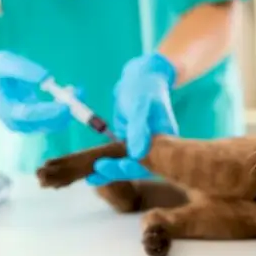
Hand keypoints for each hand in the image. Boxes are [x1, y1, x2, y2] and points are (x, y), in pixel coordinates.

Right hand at [0, 45, 73, 132]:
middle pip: (45, 124)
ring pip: (54, 124)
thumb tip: (47, 78)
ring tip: (74, 89)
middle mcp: (15, 122)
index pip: (29, 114)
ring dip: (69, 109)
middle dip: (65, 111)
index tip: (67, 104)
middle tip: (79, 92)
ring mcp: (26, 126)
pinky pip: (55, 120)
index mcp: (3, 108)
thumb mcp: (4, 61)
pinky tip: (68, 92)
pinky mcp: (35, 124)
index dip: (49, 111)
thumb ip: (23, 69)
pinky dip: (66, 108)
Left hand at [86, 53, 177, 184]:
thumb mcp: (141, 105)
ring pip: (126, 164)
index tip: (117, 166)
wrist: (141, 77)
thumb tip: (136, 154)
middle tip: (97, 171)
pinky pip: (118, 156)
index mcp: (165, 141)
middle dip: (118, 171)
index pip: (150, 161)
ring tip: (91, 177)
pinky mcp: (130, 143)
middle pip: (138, 167)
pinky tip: (92, 171)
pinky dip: (107, 163)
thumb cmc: (145, 88)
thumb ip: (139, 128)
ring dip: (110, 171)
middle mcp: (155, 148)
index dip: (133, 167)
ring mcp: (142, 146)